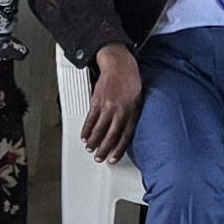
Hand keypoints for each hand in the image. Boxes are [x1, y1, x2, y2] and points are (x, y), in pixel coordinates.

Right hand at [79, 45, 143, 162]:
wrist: (119, 64)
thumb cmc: (131, 81)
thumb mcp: (138, 100)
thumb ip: (132, 116)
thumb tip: (126, 132)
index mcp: (133, 112)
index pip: (126, 136)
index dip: (119, 150)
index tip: (114, 159)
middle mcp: (120, 111)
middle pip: (111, 135)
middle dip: (104, 149)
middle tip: (99, 158)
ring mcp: (108, 106)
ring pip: (99, 129)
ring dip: (93, 142)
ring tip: (90, 149)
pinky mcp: (97, 101)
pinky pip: (90, 119)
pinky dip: (86, 129)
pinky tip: (84, 136)